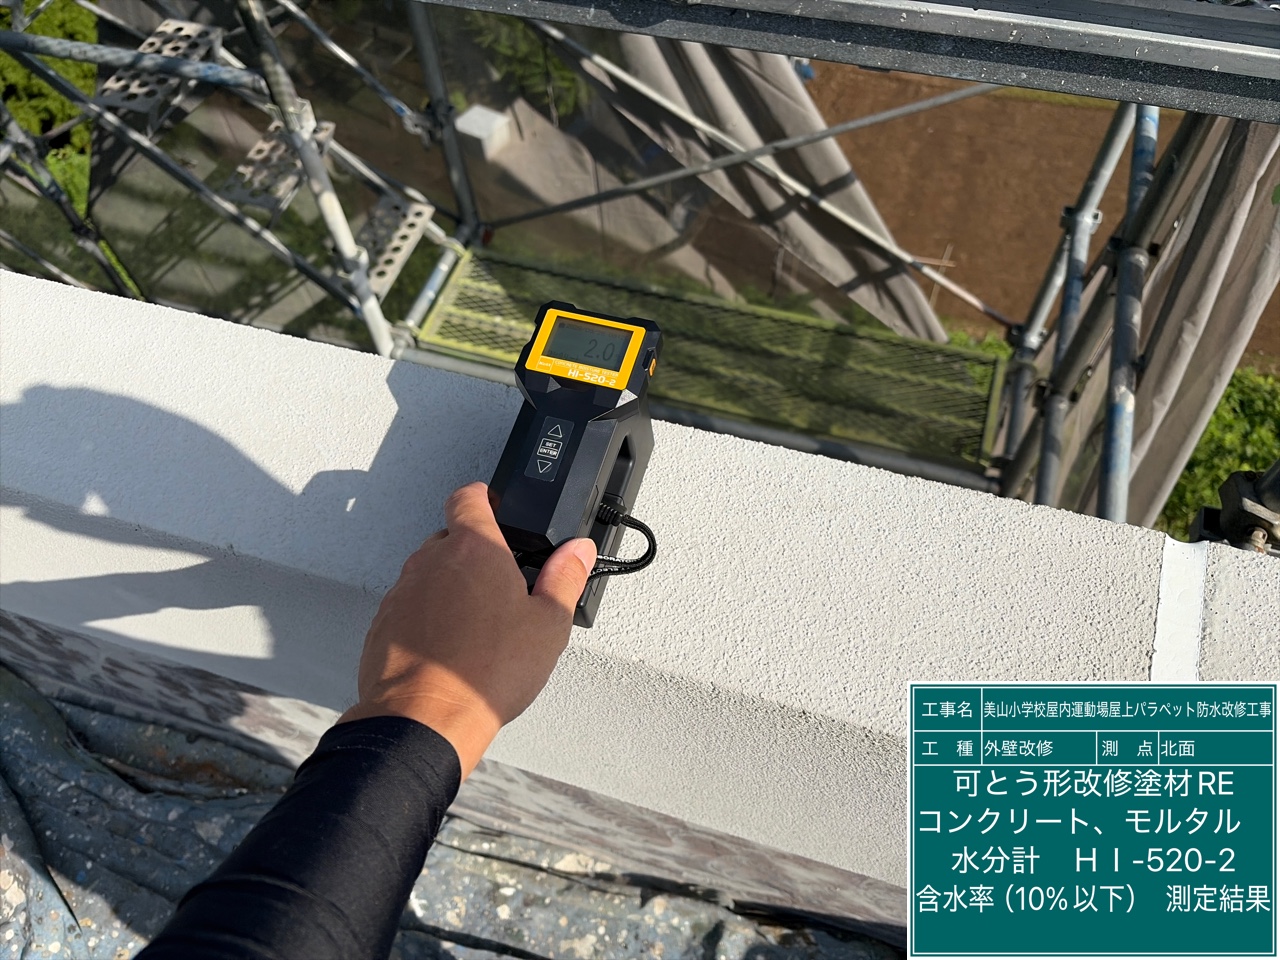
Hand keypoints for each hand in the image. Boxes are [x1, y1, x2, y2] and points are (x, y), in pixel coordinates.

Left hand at [338, 482, 595, 776]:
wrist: (426, 718)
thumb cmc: (485, 672)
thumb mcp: (548, 626)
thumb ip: (565, 579)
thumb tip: (579, 552)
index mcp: (474, 549)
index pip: (469, 497)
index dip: (483, 497)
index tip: (492, 504)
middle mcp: (431, 560)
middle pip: (450, 538)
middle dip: (472, 554)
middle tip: (498, 585)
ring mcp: (403, 591)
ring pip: (428, 574)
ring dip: (449, 588)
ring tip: (476, 626)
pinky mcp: (384, 622)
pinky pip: (409, 606)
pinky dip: (427, 618)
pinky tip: (449, 648)